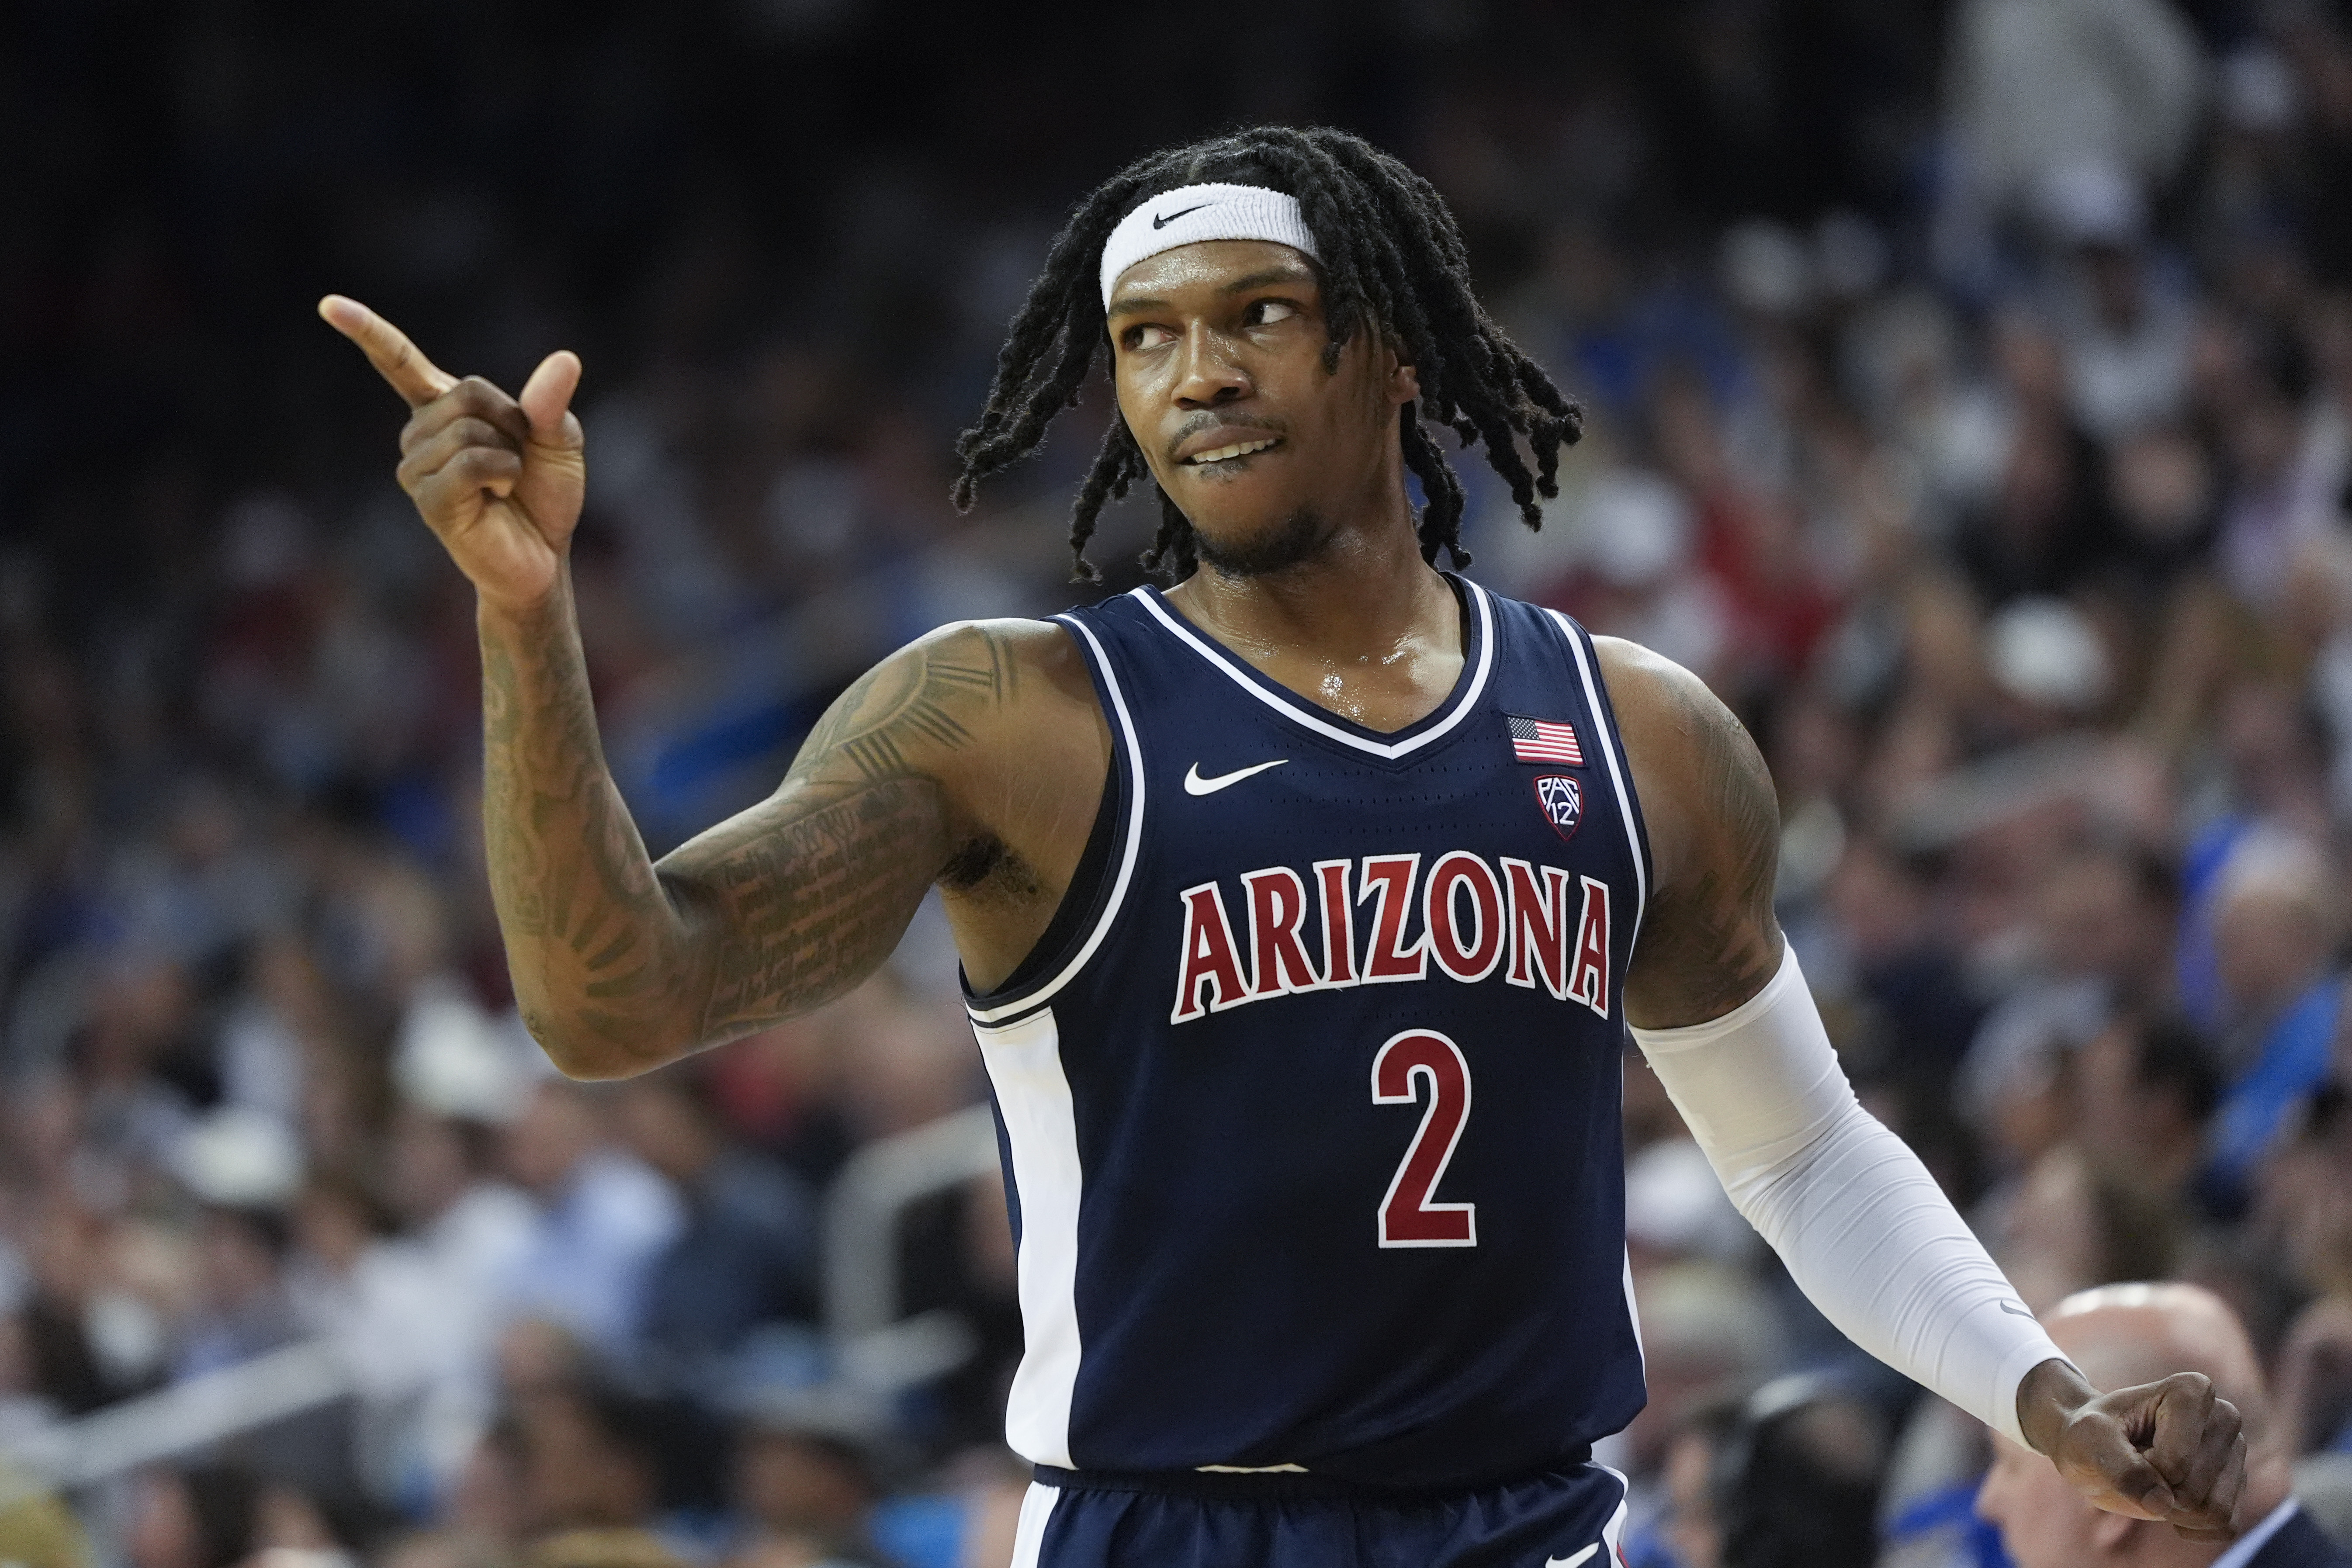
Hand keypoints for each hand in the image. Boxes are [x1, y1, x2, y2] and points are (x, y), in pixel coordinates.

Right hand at [318, 295, 584, 611]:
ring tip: (506, 482)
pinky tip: (499, 496)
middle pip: (466, 391)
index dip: (368, 332)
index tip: (329, 304)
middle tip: (517, 458)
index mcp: (444, 409)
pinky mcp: (428, 499)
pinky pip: (468, 462)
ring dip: (508, 453)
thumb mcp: (559, 441)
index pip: (401, 364)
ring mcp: (418, 467)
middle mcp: (421, 434)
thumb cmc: (544, 496)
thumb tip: (565, 359)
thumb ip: (551, 402)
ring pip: (467, 429)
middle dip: (511, 421)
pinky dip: (500, 473)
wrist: (543, 557)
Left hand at [2025, 1361, 2246, 1541]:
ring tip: (2154, 1481)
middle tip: (2138, 1465)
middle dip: (2157, 1491)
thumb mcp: (2089, 1440)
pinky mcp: (2237, 1485)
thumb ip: (2120, 1467)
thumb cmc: (2091, 1435)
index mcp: (2192, 1391)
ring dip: (2174, 1511)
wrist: (2095, 1446)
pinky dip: (2191, 1526)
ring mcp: (2235, 1452)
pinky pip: (2225, 1527)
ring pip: (2214, 1512)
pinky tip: (2170, 1502)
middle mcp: (2224, 1417)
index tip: (2127, 1444)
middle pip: (2195, 1491)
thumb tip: (2162, 1504)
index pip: (2176, 1462)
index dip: (2144, 1467)